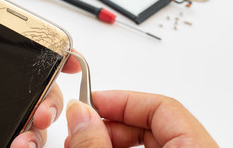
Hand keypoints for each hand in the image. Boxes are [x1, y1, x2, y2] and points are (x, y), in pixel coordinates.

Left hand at [0, 0, 80, 147]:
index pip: (21, 55)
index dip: (49, 56)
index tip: (69, 59)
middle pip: (33, 90)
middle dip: (49, 97)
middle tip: (43, 108)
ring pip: (28, 123)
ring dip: (39, 128)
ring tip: (31, 130)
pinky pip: (13, 142)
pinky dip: (24, 145)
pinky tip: (19, 145)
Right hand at [65, 90, 217, 147]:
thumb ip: (97, 145)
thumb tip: (80, 114)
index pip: (163, 107)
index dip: (123, 99)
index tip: (93, 101)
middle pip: (152, 124)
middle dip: (111, 121)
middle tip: (83, 127)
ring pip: (146, 142)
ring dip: (111, 138)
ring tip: (85, 143)